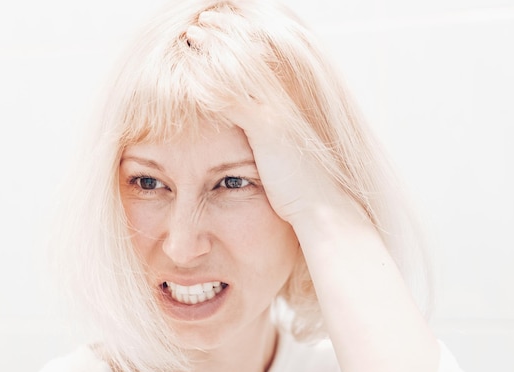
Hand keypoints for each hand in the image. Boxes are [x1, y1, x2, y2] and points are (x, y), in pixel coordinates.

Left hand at [186, 11, 365, 225]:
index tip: (225, 28)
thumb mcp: (294, 154)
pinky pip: (232, 97)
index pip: (269, 57)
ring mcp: (279, 113)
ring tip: (194, 31)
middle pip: (255, 53)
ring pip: (242, 68)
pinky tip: (190, 69)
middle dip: (229, 32)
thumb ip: (279, 134)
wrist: (323, 211)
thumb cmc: (306, 190)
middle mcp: (290, 101)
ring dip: (216, 46)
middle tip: (206, 19)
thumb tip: (266, 130)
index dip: (245, 39)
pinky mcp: (267, 130)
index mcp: (296, 104)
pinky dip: (210, 82)